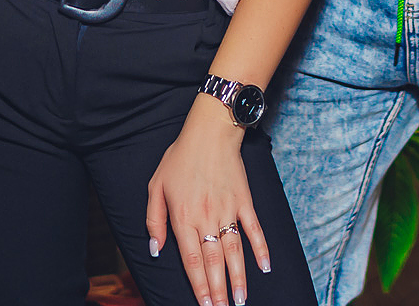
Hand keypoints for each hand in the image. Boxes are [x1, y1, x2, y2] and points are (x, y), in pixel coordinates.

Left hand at [147, 99, 271, 305]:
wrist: (210, 131)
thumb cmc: (180, 157)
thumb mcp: (155, 186)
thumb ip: (154, 220)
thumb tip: (156, 249)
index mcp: (183, 217)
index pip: (191, 260)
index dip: (198, 285)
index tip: (203, 304)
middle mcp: (207, 217)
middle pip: (213, 261)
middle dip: (217, 290)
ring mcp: (228, 210)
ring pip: (234, 251)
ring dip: (237, 277)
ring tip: (240, 300)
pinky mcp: (244, 201)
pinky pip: (254, 229)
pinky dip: (260, 248)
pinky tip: (264, 267)